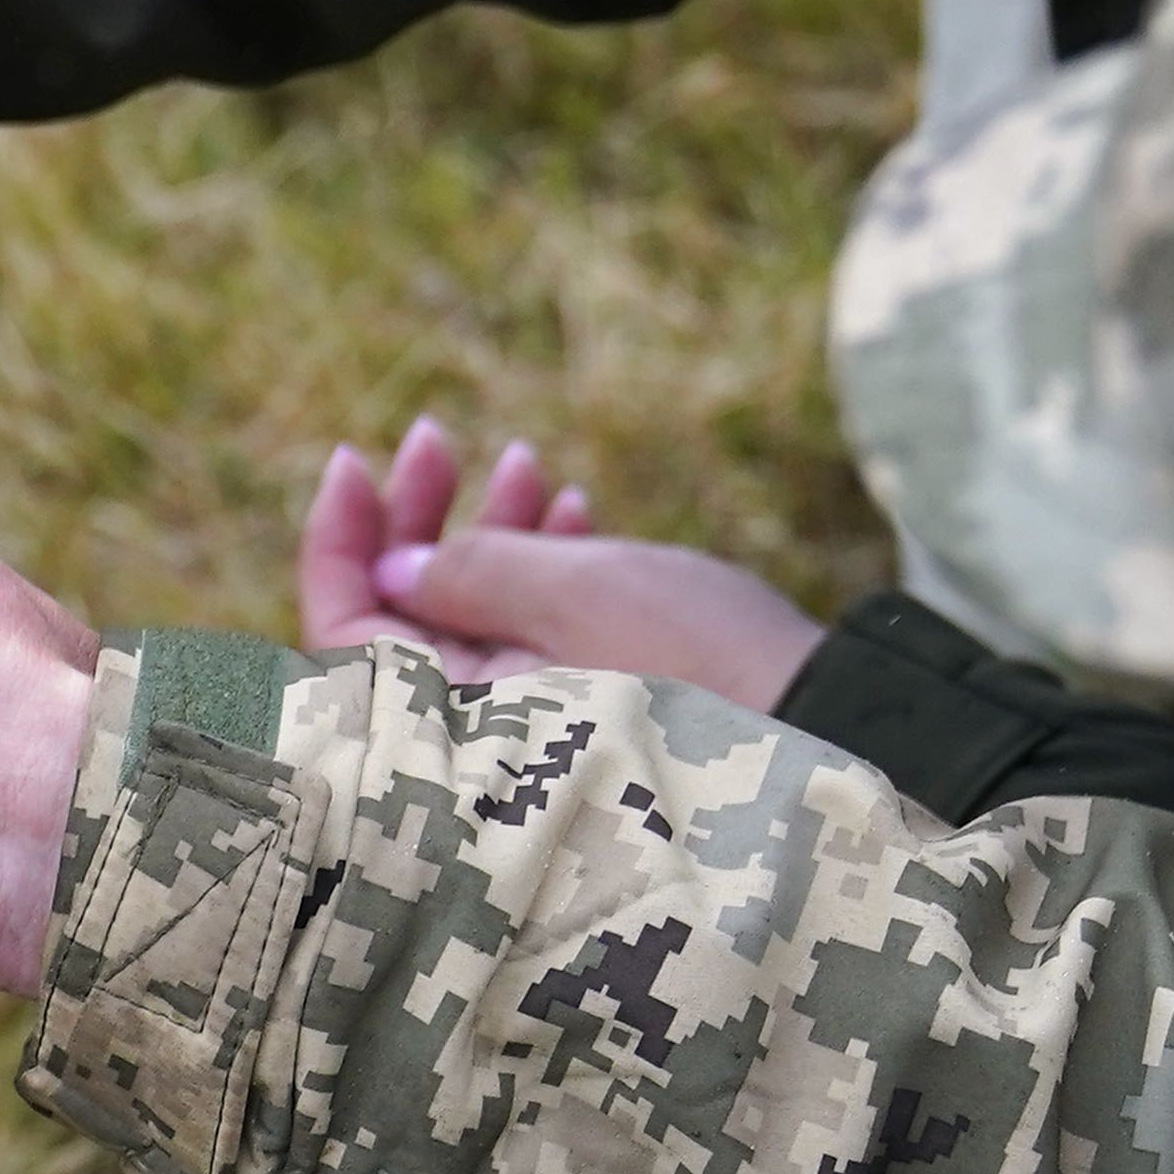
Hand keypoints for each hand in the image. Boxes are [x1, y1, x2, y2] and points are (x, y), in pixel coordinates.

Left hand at [291, 416, 820, 712]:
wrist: (838, 730)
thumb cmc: (695, 663)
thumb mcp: (568, 592)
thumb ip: (467, 572)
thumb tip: (388, 568)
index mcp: (448, 721)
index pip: (343, 629)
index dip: (335, 541)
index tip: (355, 460)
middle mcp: (481, 735)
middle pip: (406, 614)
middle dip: (418, 519)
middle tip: (440, 438)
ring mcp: (541, 725)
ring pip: (478, 616)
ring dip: (489, 530)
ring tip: (527, 465)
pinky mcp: (600, 709)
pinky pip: (540, 635)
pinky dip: (545, 568)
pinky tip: (572, 508)